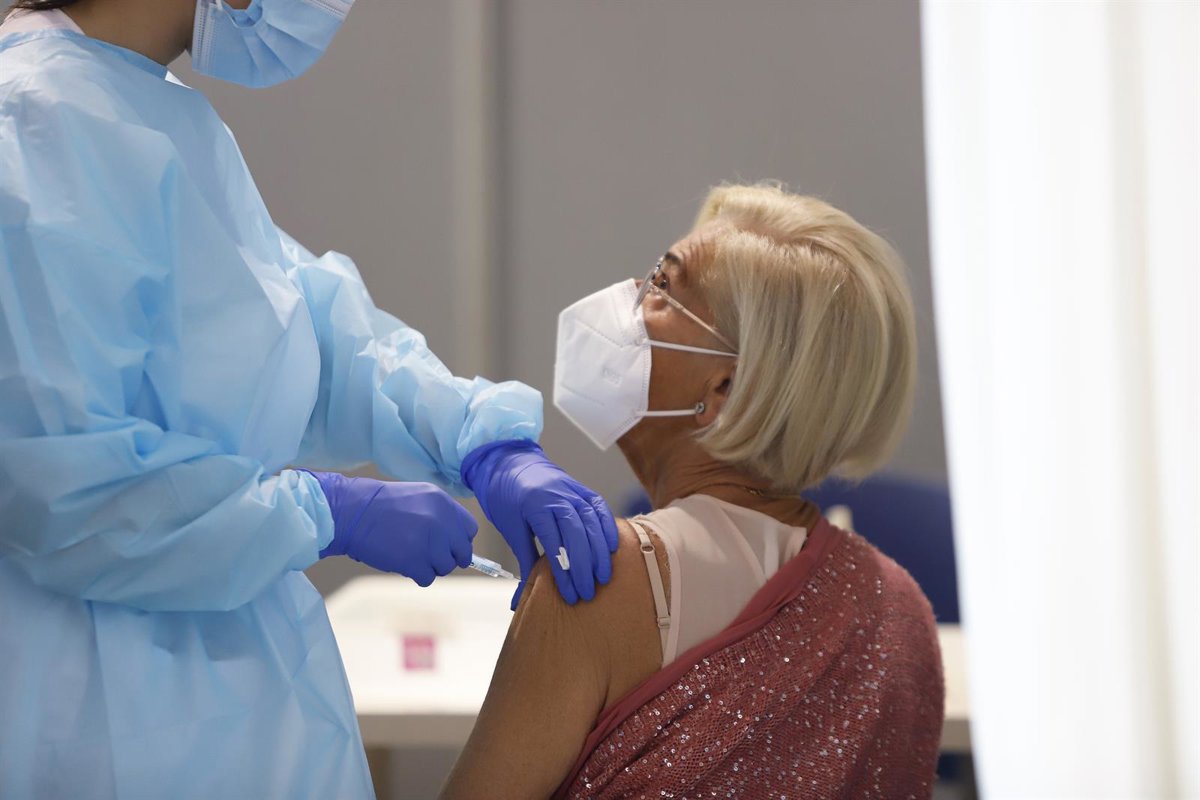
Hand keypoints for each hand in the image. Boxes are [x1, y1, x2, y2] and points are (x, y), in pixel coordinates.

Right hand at [304, 471, 476, 586]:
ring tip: (411, 556)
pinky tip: (403, 563)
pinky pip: (428, 579)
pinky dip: (417, 576)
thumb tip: (457, 540)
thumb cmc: (381, 506)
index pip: (470, 529)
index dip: (460, 540)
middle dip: (448, 557)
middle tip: (429, 556)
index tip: (448, 545)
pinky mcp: (414, 562)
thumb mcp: (419, 497)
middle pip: (462, 552)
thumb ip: (441, 515)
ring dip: (430, 566)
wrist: (351, 512)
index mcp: (443, 503)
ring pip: (445, 567)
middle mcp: (441, 522)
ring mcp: (429, 542)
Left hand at [462, 441, 618, 608]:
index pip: (554, 543)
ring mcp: (573, 491)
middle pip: (577, 535)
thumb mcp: (511, 528)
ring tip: (603, 577)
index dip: (564, 571)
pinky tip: (613, 548)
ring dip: (599, 552)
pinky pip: (600, 508)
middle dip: (584, 567)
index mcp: (535, 506)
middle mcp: (558, 496)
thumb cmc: (507, 498)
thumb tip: (522, 597)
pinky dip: (608, 528)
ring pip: (592, 523)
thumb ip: (525, 559)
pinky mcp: (583, 489)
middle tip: (587, 592)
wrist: (512, 462)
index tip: (569, 593)